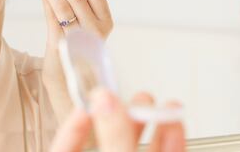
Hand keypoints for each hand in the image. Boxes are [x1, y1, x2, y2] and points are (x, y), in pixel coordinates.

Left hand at [37, 0, 112, 122]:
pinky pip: (52, 17)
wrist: (69, 82)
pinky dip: (46, 0)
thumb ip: (77, 4)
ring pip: (64, 5)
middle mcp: (96, 30)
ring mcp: (80, 38)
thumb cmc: (77, 50)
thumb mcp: (83, 25)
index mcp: (106, 22)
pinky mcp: (63, 45)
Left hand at [50, 88, 185, 151]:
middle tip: (121, 93)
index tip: (85, 104)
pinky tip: (174, 123)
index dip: (72, 125)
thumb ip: (112, 140)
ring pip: (139, 148)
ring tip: (151, 101)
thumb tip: (104, 101)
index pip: (65, 149)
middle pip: (108, 141)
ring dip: (149, 122)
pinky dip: (172, 141)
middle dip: (118, 114)